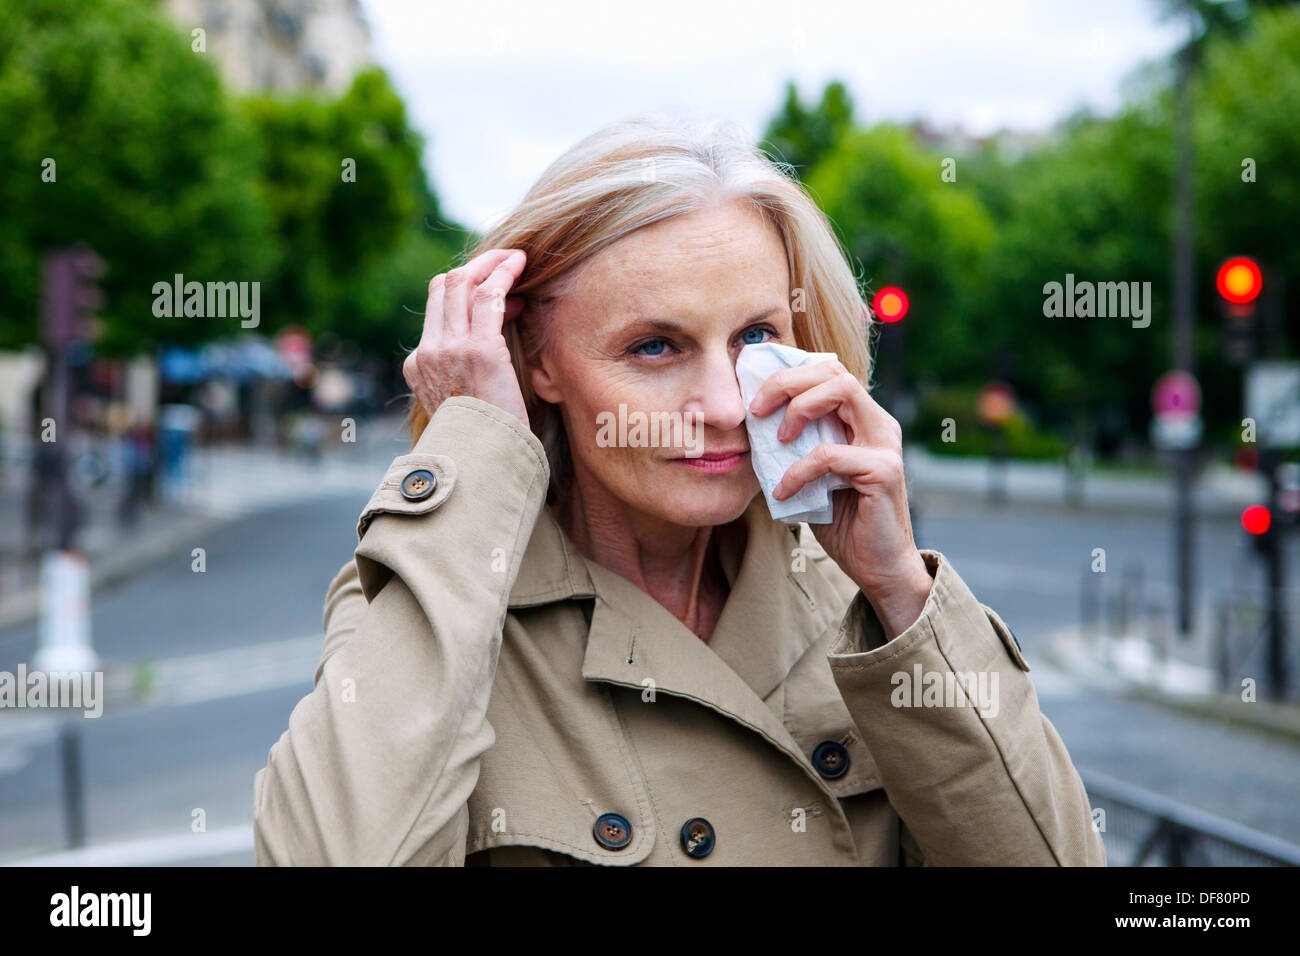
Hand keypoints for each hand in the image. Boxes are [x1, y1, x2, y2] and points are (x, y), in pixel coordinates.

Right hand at [403, 248, 529, 426]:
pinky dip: (504, 273)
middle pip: (444, 287)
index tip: (501, 298)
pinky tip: (522, 264)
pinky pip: (488, 294)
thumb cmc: (482, 443)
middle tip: (508, 265)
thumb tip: (489, 356)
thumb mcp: (461, 407)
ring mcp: (449, 349)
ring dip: (492, 264)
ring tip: (518, 260)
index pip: (435, 309)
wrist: (484, 467)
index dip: (465, 291)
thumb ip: (463, 378)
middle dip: (477, 267)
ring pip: (462, 282)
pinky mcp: (478, 349)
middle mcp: (427, 353)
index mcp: (418, 367)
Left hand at [748, 359, 933, 639]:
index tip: (754, 396)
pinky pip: (830, 455)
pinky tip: (782, 491)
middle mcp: (878, 424)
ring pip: (841, 391)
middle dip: (787, 381)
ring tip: (777, 440)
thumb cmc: (843, 522)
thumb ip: (795, 447)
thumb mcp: (810, 476)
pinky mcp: (883, 471)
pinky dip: (798, 470)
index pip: (828, 370)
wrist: (877, 568)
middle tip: (756, 409)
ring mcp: (885, 444)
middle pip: (834, 370)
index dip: (789, 373)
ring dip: (799, 408)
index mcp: (862, 420)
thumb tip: (751, 424)